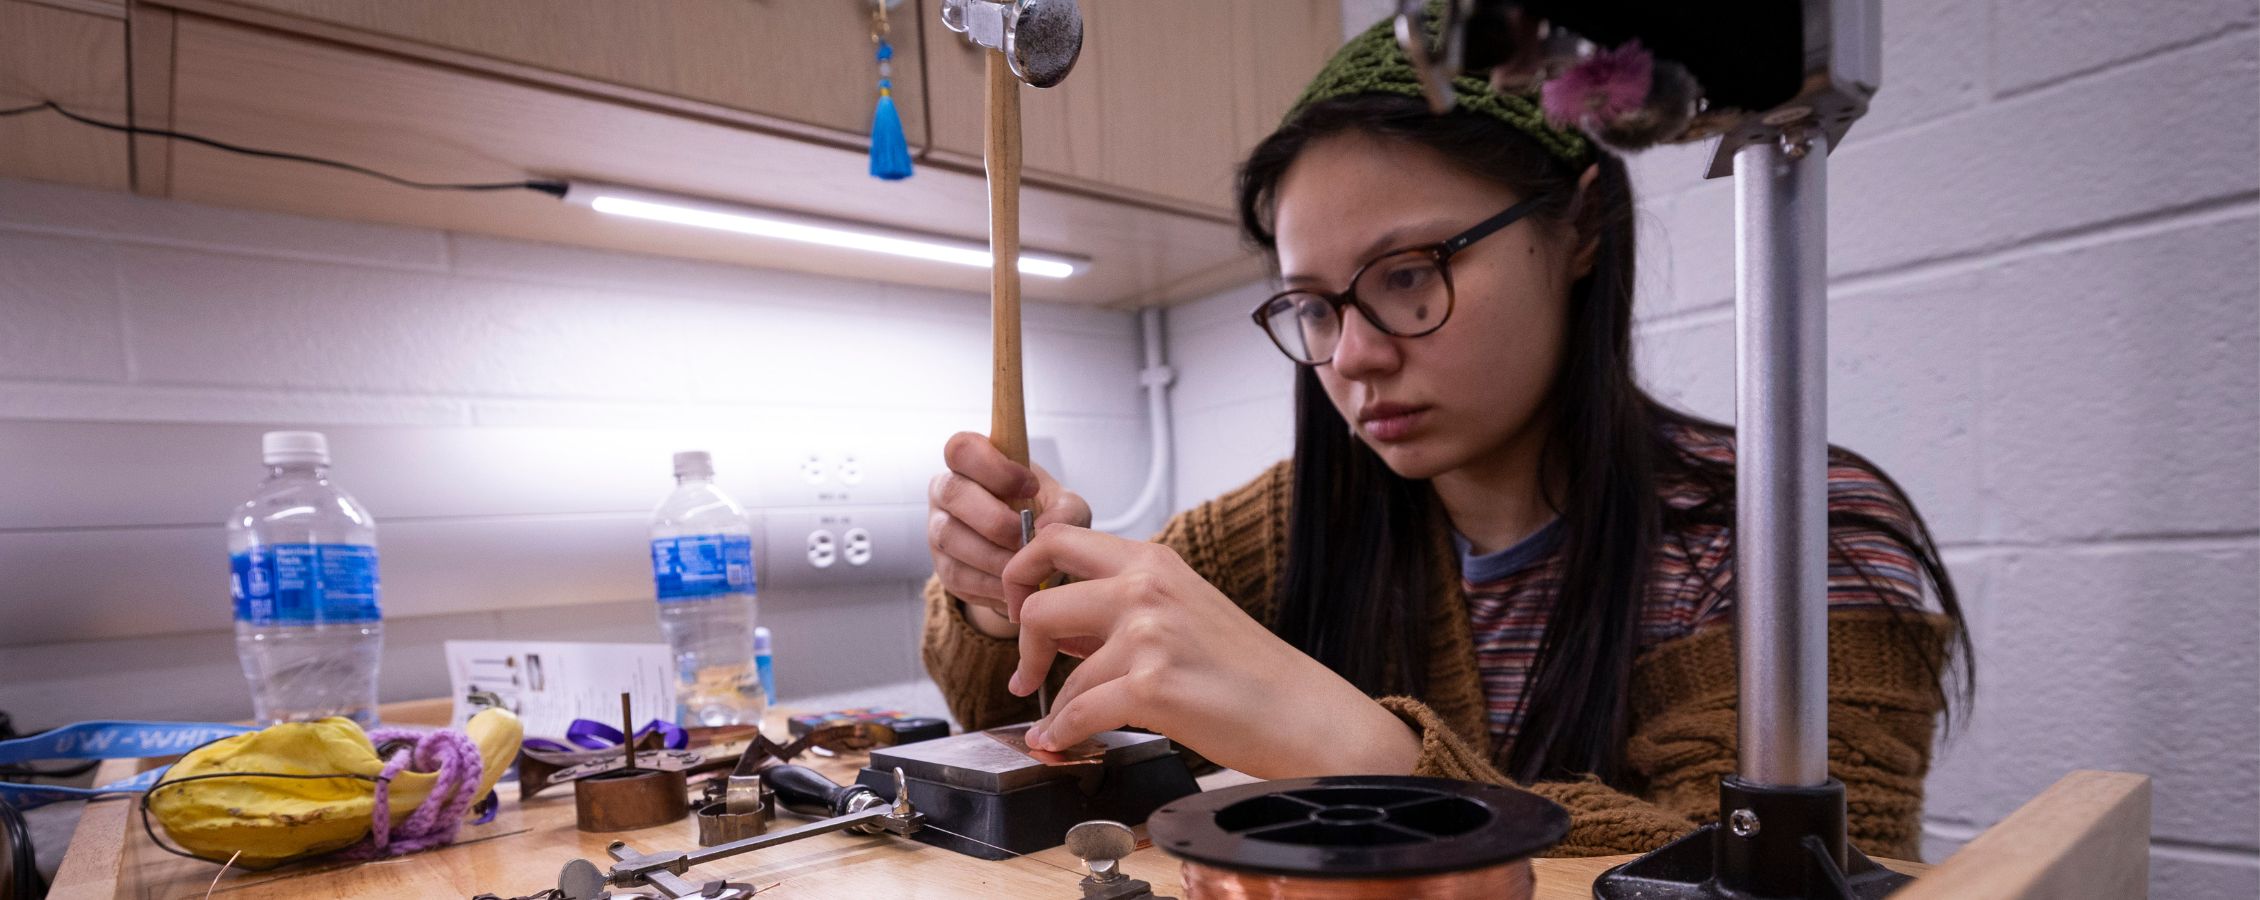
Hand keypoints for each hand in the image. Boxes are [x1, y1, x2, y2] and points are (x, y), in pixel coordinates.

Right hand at [926, 432, 1091, 634]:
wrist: (1033, 565)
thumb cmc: (1045, 519)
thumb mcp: (1066, 509)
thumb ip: (1066, 511)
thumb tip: (1043, 528)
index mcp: (974, 463)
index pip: (962, 448)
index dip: (993, 467)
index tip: (1029, 488)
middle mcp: (947, 490)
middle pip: (952, 491)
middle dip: (994, 518)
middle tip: (1024, 536)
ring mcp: (938, 528)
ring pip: (950, 536)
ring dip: (993, 554)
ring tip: (1024, 565)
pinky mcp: (942, 568)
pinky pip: (958, 574)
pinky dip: (990, 582)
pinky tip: (1014, 584)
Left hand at [1001, 524, 1420, 778]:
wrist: (1302, 711)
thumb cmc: (1249, 668)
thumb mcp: (1184, 608)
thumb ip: (1123, 606)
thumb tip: (1058, 629)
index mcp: (1152, 561)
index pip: (1056, 538)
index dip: (1021, 572)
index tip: (1020, 607)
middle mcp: (1145, 587)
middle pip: (1038, 603)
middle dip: (1022, 646)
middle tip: (1027, 673)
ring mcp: (1147, 635)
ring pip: (1062, 673)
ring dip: (1054, 708)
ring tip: (1059, 727)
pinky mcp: (1152, 686)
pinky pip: (1079, 714)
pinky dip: (1064, 734)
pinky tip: (1065, 743)